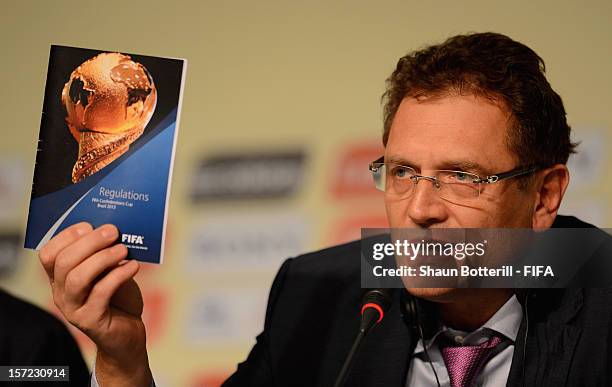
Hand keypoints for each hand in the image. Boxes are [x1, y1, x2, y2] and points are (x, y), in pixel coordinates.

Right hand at [38, 222, 151, 386]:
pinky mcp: (91, 321)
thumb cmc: (118, 298)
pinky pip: (101, 293)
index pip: (49, 254)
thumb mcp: (110, 271)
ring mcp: (74, 309)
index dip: (66, 236)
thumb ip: (105, 254)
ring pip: (77, 278)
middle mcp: (61, 294)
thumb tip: (113, 229)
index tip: (89, 225)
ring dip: (102, 258)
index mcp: (60, 278)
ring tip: (123, 249)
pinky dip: (119, 276)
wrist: (127, 334)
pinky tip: (134, 267)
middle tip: (113, 231)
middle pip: (63, 262)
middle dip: (89, 242)